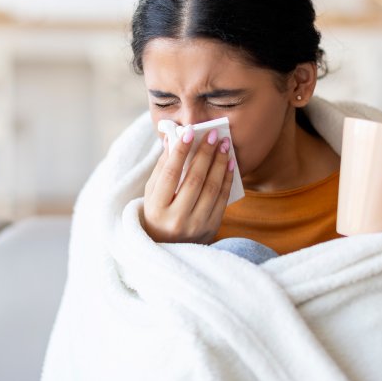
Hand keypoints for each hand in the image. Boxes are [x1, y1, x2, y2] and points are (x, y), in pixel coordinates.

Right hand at [141, 127, 234, 243]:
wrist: (167, 248)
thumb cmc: (157, 214)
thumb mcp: (152, 193)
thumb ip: (162, 167)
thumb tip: (172, 139)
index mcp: (157, 208)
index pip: (171, 174)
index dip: (180, 152)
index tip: (189, 132)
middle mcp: (176, 219)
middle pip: (195, 179)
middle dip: (205, 153)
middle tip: (213, 134)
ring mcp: (196, 225)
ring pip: (212, 188)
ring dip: (220, 163)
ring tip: (224, 145)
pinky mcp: (211, 228)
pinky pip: (222, 199)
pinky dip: (227, 179)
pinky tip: (229, 163)